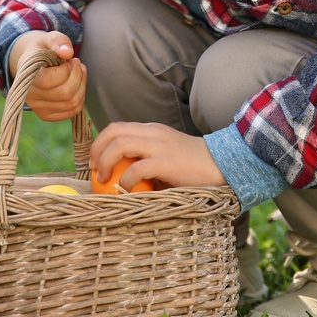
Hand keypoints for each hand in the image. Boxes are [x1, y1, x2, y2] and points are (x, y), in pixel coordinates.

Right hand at [8, 31, 85, 122]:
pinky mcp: (46, 115)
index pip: (49, 80)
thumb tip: (67, 52)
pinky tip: (76, 85)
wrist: (33, 64)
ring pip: (72, 103)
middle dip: (78, 76)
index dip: (65, 69)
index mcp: (26, 75)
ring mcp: (37, 108)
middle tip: (76, 64)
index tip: (67, 60)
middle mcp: (29, 95)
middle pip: (65, 94)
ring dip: (82, 85)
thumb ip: (57, 41)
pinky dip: (80, 97)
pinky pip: (72, 111)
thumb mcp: (49, 38)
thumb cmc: (43, 50)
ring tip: (78, 72)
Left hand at [90, 121, 228, 190]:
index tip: (94, 161)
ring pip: (120, 144)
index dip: (100, 142)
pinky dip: (125, 180)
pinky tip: (126, 190)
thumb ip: (147, 160)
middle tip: (94, 170)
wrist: (223, 164)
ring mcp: (160, 146)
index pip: (117, 127)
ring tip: (103, 179)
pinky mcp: (167, 162)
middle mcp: (153, 133)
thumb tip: (121, 179)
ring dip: (105, 162)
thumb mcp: (167, 156)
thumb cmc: (194, 167)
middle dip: (96, 150)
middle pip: (114, 132)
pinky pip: (137, 168)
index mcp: (152, 130)